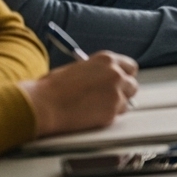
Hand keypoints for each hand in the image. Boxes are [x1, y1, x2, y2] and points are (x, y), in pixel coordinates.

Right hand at [21, 51, 138, 136]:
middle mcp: (115, 74)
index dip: (125, 76)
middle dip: (124, 92)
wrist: (44, 104)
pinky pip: (115, 116)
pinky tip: (90, 115)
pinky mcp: (111, 112)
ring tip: (94, 107)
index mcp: (107, 60)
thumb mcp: (79, 69)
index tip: (121, 82)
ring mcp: (115, 94)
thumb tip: (105, 80)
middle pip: (132, 85)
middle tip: (110, 97)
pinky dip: (106, 117)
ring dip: (115, 105)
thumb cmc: (53, 87)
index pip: (130, 67)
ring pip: (126, 102)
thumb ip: (98, 72)